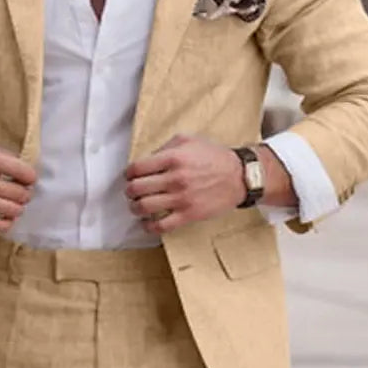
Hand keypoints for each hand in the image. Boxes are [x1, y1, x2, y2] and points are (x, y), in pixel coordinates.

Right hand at [0, 138, 36, 232]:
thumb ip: (2, 157)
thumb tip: (25, 172)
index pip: (25, 172)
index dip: (30, 178)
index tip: (27, 179)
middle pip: (21, 194)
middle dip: (25, 194)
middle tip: (20, 193)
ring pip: (13, 211)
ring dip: (17, 208)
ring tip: (12, 204)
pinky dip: (6, 223)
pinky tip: (4, 217)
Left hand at [124, 134, 246, 233]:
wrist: (239, 177)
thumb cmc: (214, 157)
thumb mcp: (189, 140)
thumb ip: (165, 147)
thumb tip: (147, 160)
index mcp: (173, 158)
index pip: (137, 168)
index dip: (129, 173)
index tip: (130, 176)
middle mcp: (175, 178)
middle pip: (136, 189)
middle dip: (130, 191)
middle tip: (132, 192)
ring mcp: (181, 199)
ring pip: (144, 208)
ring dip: (135, 208)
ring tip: (137, 206)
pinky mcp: (188, 215)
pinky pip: (160, 226)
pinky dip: (148, 226)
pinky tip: (147, 223)